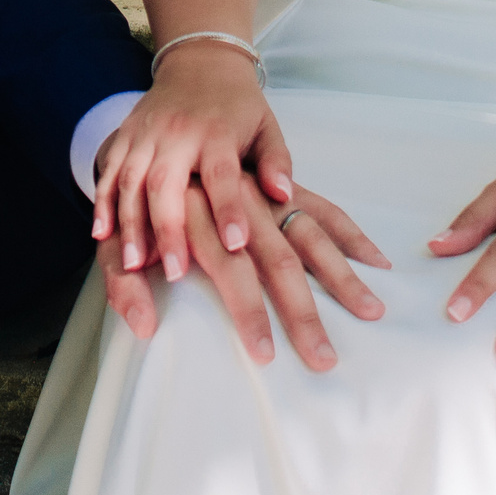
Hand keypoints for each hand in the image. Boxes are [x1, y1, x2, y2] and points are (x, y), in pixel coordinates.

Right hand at [94, 44, 291, 281]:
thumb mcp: (267, 128)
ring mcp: (145, 134)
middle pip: (166, 183)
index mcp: (217, 132)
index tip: (235, 244)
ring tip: (134, 265)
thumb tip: (283, 195)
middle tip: (175, 272)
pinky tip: (101, 235)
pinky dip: (103, 203)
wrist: (200, 62)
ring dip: (130, 224)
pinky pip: (108, 172)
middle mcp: (177, 133)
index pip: (222, 173)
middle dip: (169, 229)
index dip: (228, 208)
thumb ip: (276, 161)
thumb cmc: (238, 107)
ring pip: (131, 181)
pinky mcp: (124, 136)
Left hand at [98, 180, 389, 370]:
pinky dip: (352, 235)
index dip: (247, 312)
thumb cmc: (140, 203)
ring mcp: (267, 194)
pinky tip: (376, 261)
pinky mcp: (282, 188)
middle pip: (278, 260)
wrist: (158, 135)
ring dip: (342, 275)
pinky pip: (324, 209)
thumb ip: (124, 283)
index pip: (230, 269)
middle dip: (302, 312)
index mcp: (200, 214)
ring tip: (371, 312)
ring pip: (310, 234)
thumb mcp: (119, 239)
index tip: (265, 354)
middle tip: (324, 359)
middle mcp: (241, 204)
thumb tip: (143, 325)